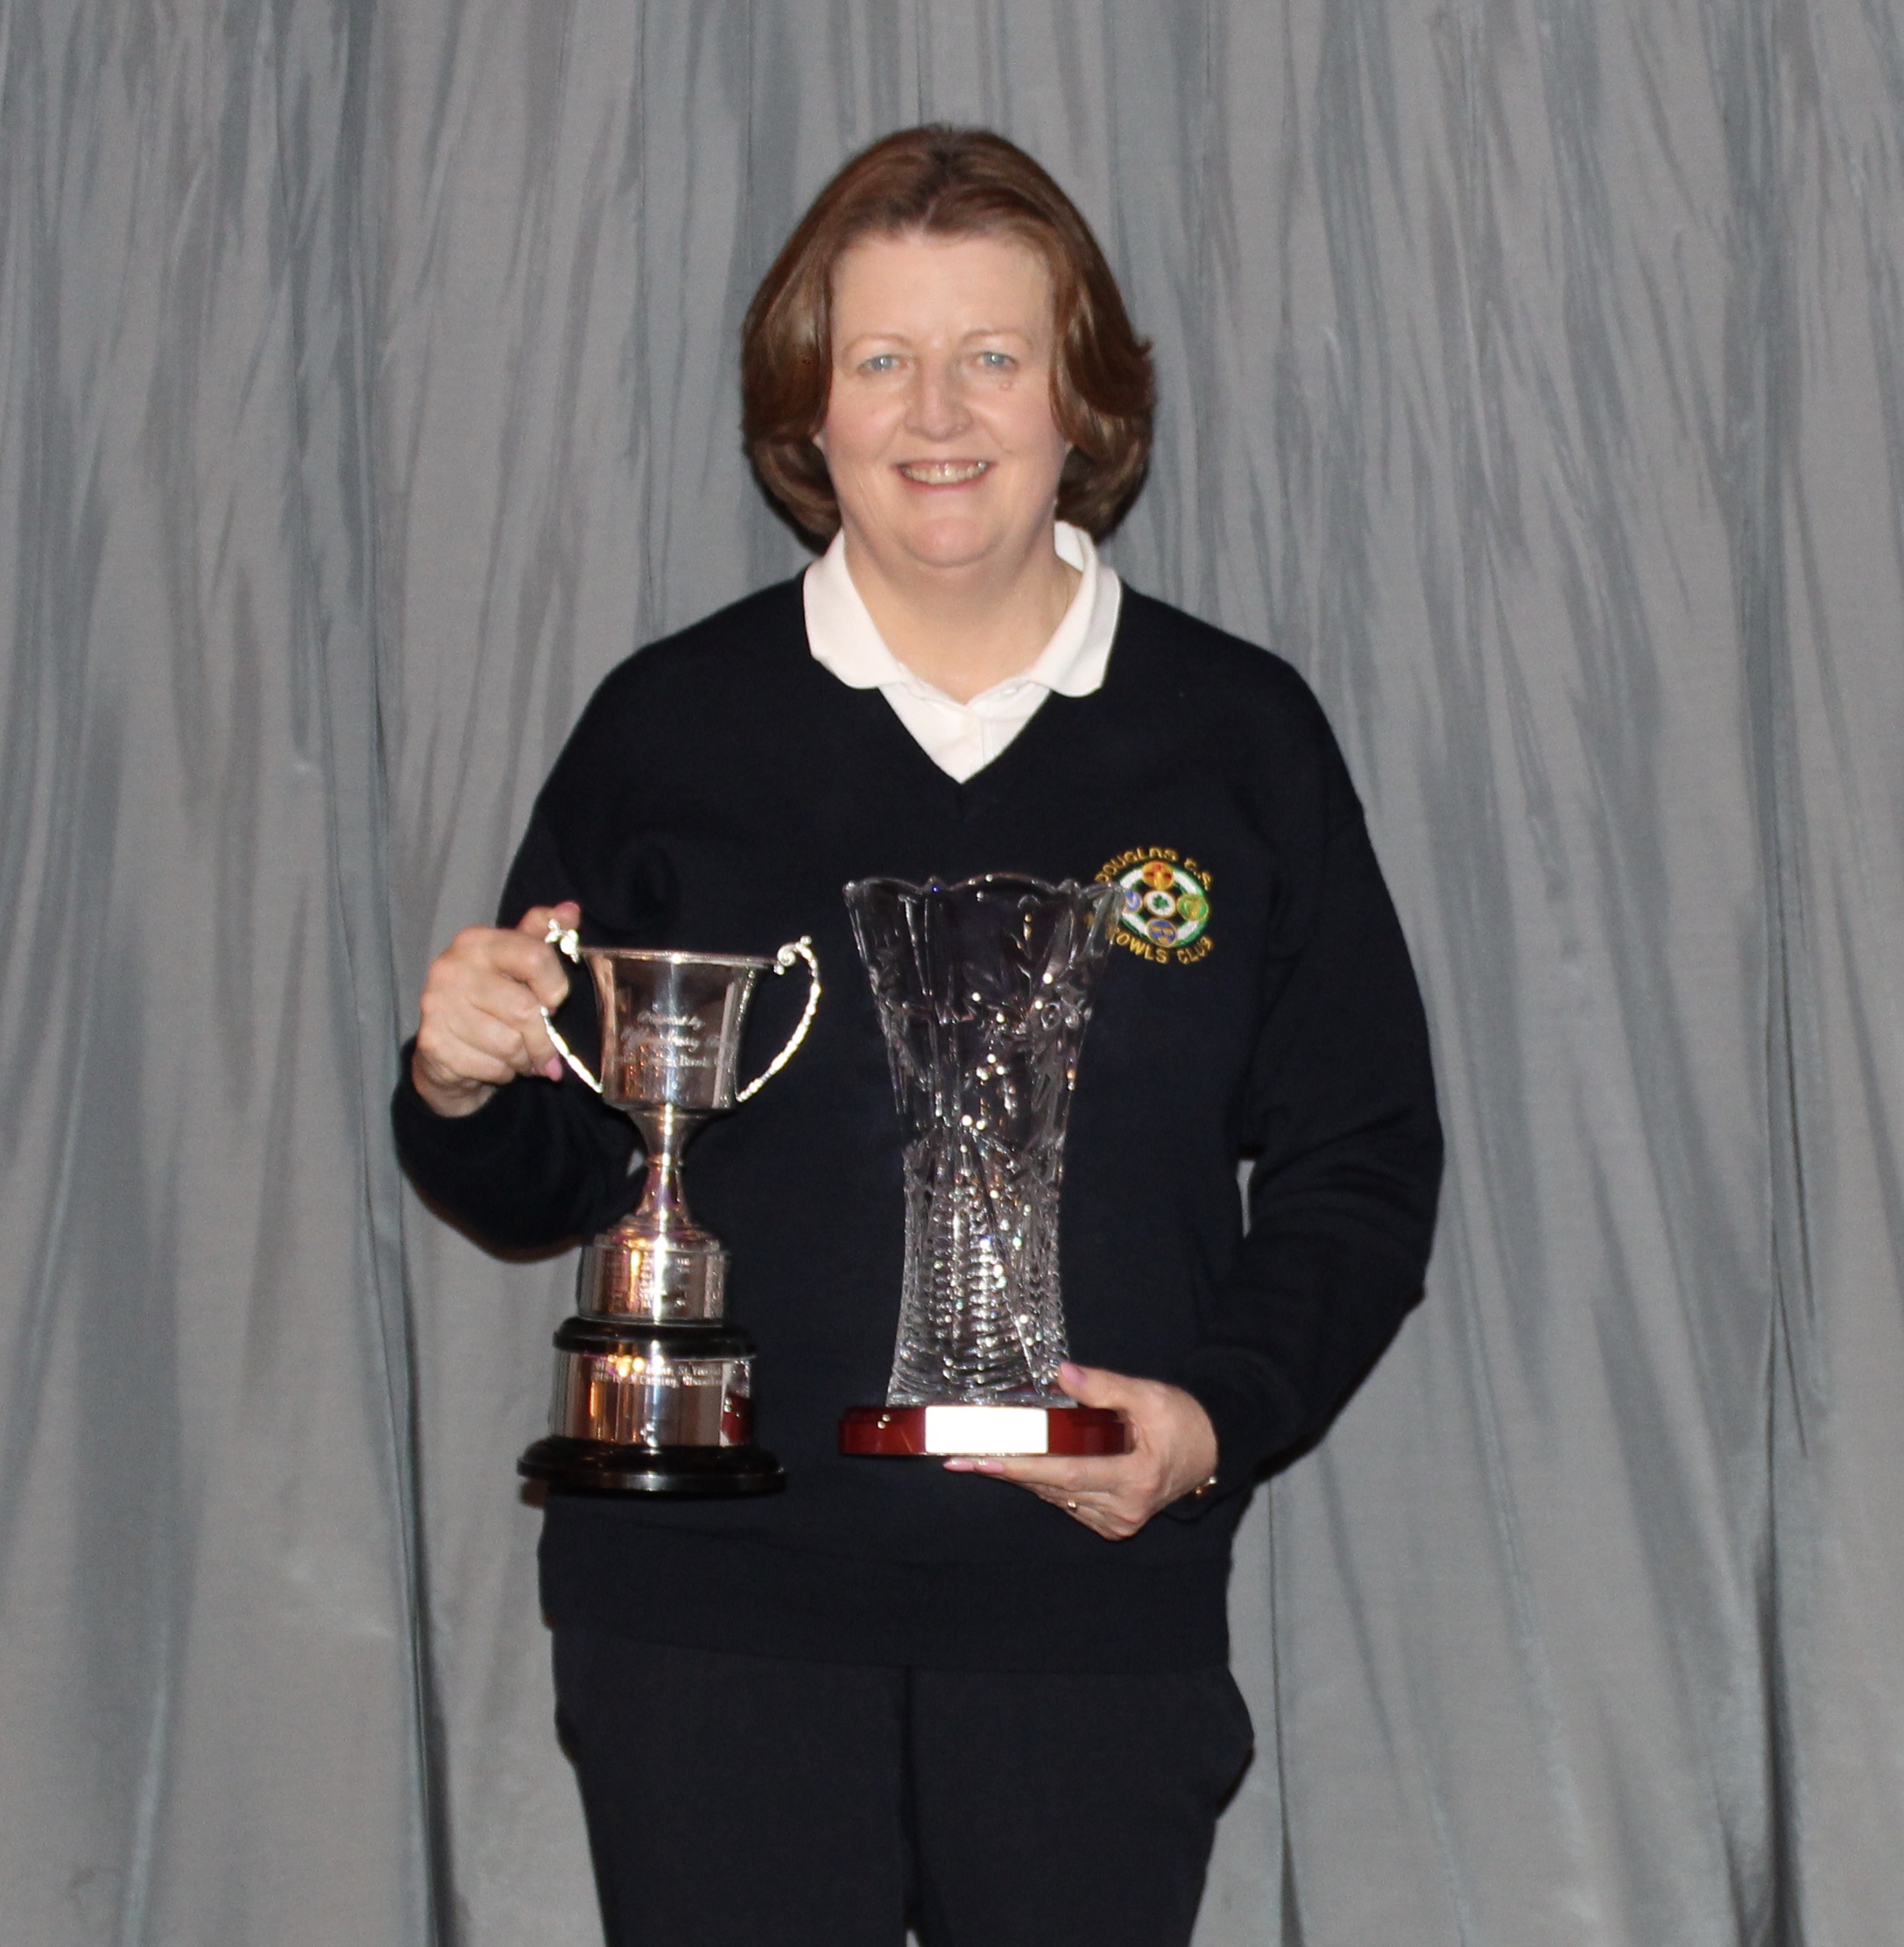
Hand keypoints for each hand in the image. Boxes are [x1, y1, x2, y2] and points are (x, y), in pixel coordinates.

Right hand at [411, 901, 580, 1117]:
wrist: (444, 1051)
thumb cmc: (490, 1001)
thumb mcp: (516, 962)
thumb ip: (542, 936)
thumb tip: (571, 911)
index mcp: (477, 941)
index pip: (535, 956)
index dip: (555, 987)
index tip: (553, 1001)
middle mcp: (451, 968)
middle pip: (525, 1010)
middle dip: (543, 1038)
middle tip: (544, 1047)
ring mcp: (437, 1006)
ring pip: (510, 1045)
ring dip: (524, 1058)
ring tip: (518, 1055)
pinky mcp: (434, 1043)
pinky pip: (492, 1067)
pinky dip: (503, 1073)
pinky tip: (494, 1063)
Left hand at [943, 1361, 1218, 1539]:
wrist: (1210, 1447)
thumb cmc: (1180, 1418)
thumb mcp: (1146, 1393)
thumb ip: (1103, 1386)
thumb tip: (1060, 1375)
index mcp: (1134, 1477)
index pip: (1066, 1473)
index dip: (1021, 1465)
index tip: (982, 1459)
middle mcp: (1124, 1507)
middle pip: (1053, 1487)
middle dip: (1007, 1470)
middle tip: (961, 1459)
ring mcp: (1119, 1520)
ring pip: (1057, 1497)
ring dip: (1022, 1477)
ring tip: (982, 1457)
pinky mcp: (1114, 1523)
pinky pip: (1069, 1502)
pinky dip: (1046, 1483)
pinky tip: (1023, 1466)